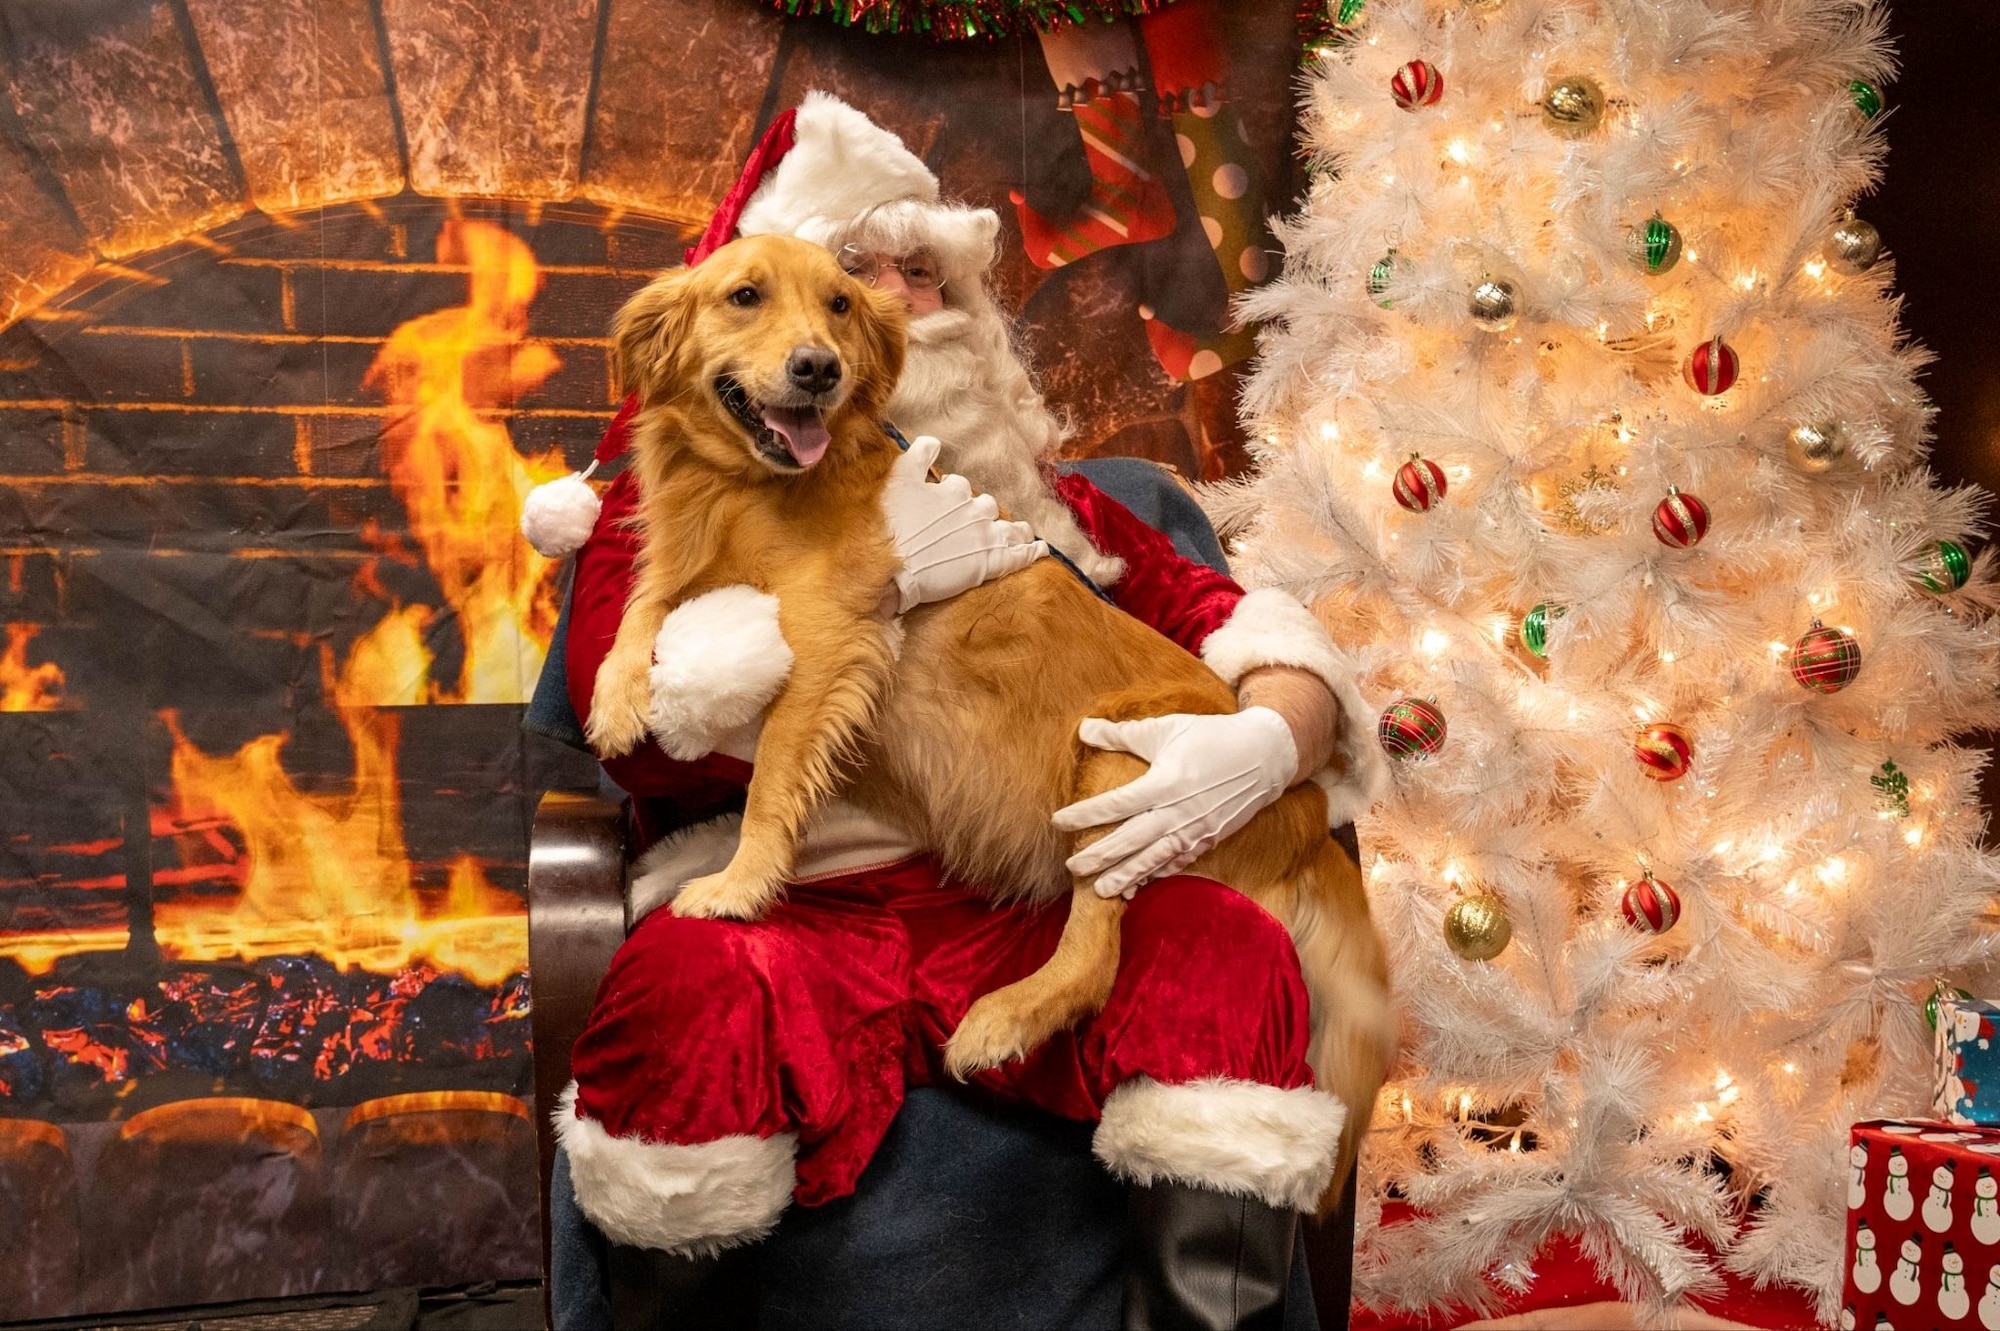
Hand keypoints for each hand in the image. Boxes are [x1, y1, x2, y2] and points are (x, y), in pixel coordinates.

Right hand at [881, 435, 1045, 612]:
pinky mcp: (991, 563)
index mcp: (954, 490)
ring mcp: (986, 537)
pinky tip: (1042, 550)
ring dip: (1018, 530)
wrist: (895, 566)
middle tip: (976, 525)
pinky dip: (1033, 551)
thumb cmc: (893, 524)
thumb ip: (917, 456)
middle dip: (985, 514)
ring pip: (1011, 529)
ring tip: (1024, 533)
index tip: (945, 507)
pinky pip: (1020, 555)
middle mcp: (975, 510)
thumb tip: (931, 440)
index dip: (952, 496)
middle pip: (988, 507)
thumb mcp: (899, 479)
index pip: (961, 487)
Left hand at [1052, 707, 1297, 898]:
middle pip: (1131, 840)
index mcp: (1165, 782)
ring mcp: (1196, 830)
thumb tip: (1084, 730)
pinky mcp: (1209, 839)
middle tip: (1072, 867)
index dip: (1085, 814)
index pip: (1116, 804)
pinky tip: (1138, 885)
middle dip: (1099, 855)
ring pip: (1154, 859)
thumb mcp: (1167, 728)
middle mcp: (1179, 811)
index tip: (1058, 821)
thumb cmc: (1211, 736)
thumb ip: (1122, 734)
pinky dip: (1157, 874)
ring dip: (1126, 875)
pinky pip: (1178, 862)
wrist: (1265, 756)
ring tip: (1100, 890)